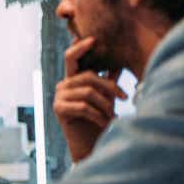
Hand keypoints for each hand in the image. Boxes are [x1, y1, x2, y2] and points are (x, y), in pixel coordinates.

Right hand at [53, 37, 126, 161]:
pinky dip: (98, 115)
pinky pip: (83, 106)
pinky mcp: (59, 110)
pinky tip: (106, 122)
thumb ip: (108, 80)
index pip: (72, 57)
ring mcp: (59, 97)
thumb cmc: (99, 120)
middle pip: (87, 76)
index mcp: (73, 79)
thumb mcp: (106, 97)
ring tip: (113, 115)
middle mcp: (63, 85)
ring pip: (87, 92)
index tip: (94, 39)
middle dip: (109, 86)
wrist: (89, 144)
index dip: (80, 47)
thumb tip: (119, 63)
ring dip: (105, 105)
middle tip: (124, 98)